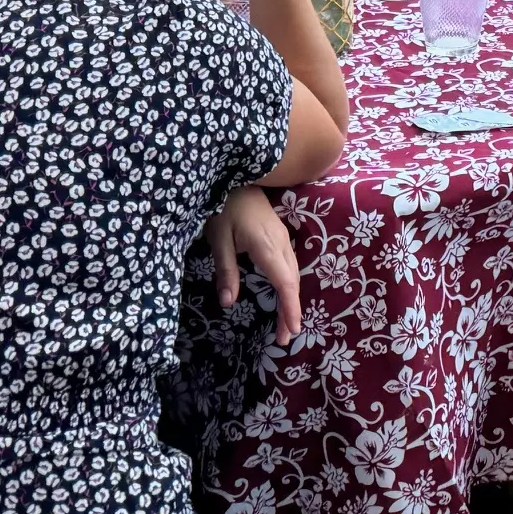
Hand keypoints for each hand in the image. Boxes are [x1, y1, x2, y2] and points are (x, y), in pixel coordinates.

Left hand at [208, 186, 302, 344]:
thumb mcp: (218, 240)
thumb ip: (226, 271)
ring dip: (291, 298)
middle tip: (284, 337)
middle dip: (291, 311)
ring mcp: (283, 238)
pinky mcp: (280, 235)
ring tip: (285, 321)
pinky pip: (290, 265)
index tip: (291, 332)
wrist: (236, 176)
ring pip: (294, 273)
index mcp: (267, 247)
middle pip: (293, 282)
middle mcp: (281, 244)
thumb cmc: (224, 207)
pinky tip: (283, 294)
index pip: (285, 283)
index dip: (290, 309)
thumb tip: (229, 303)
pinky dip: (289, 284)